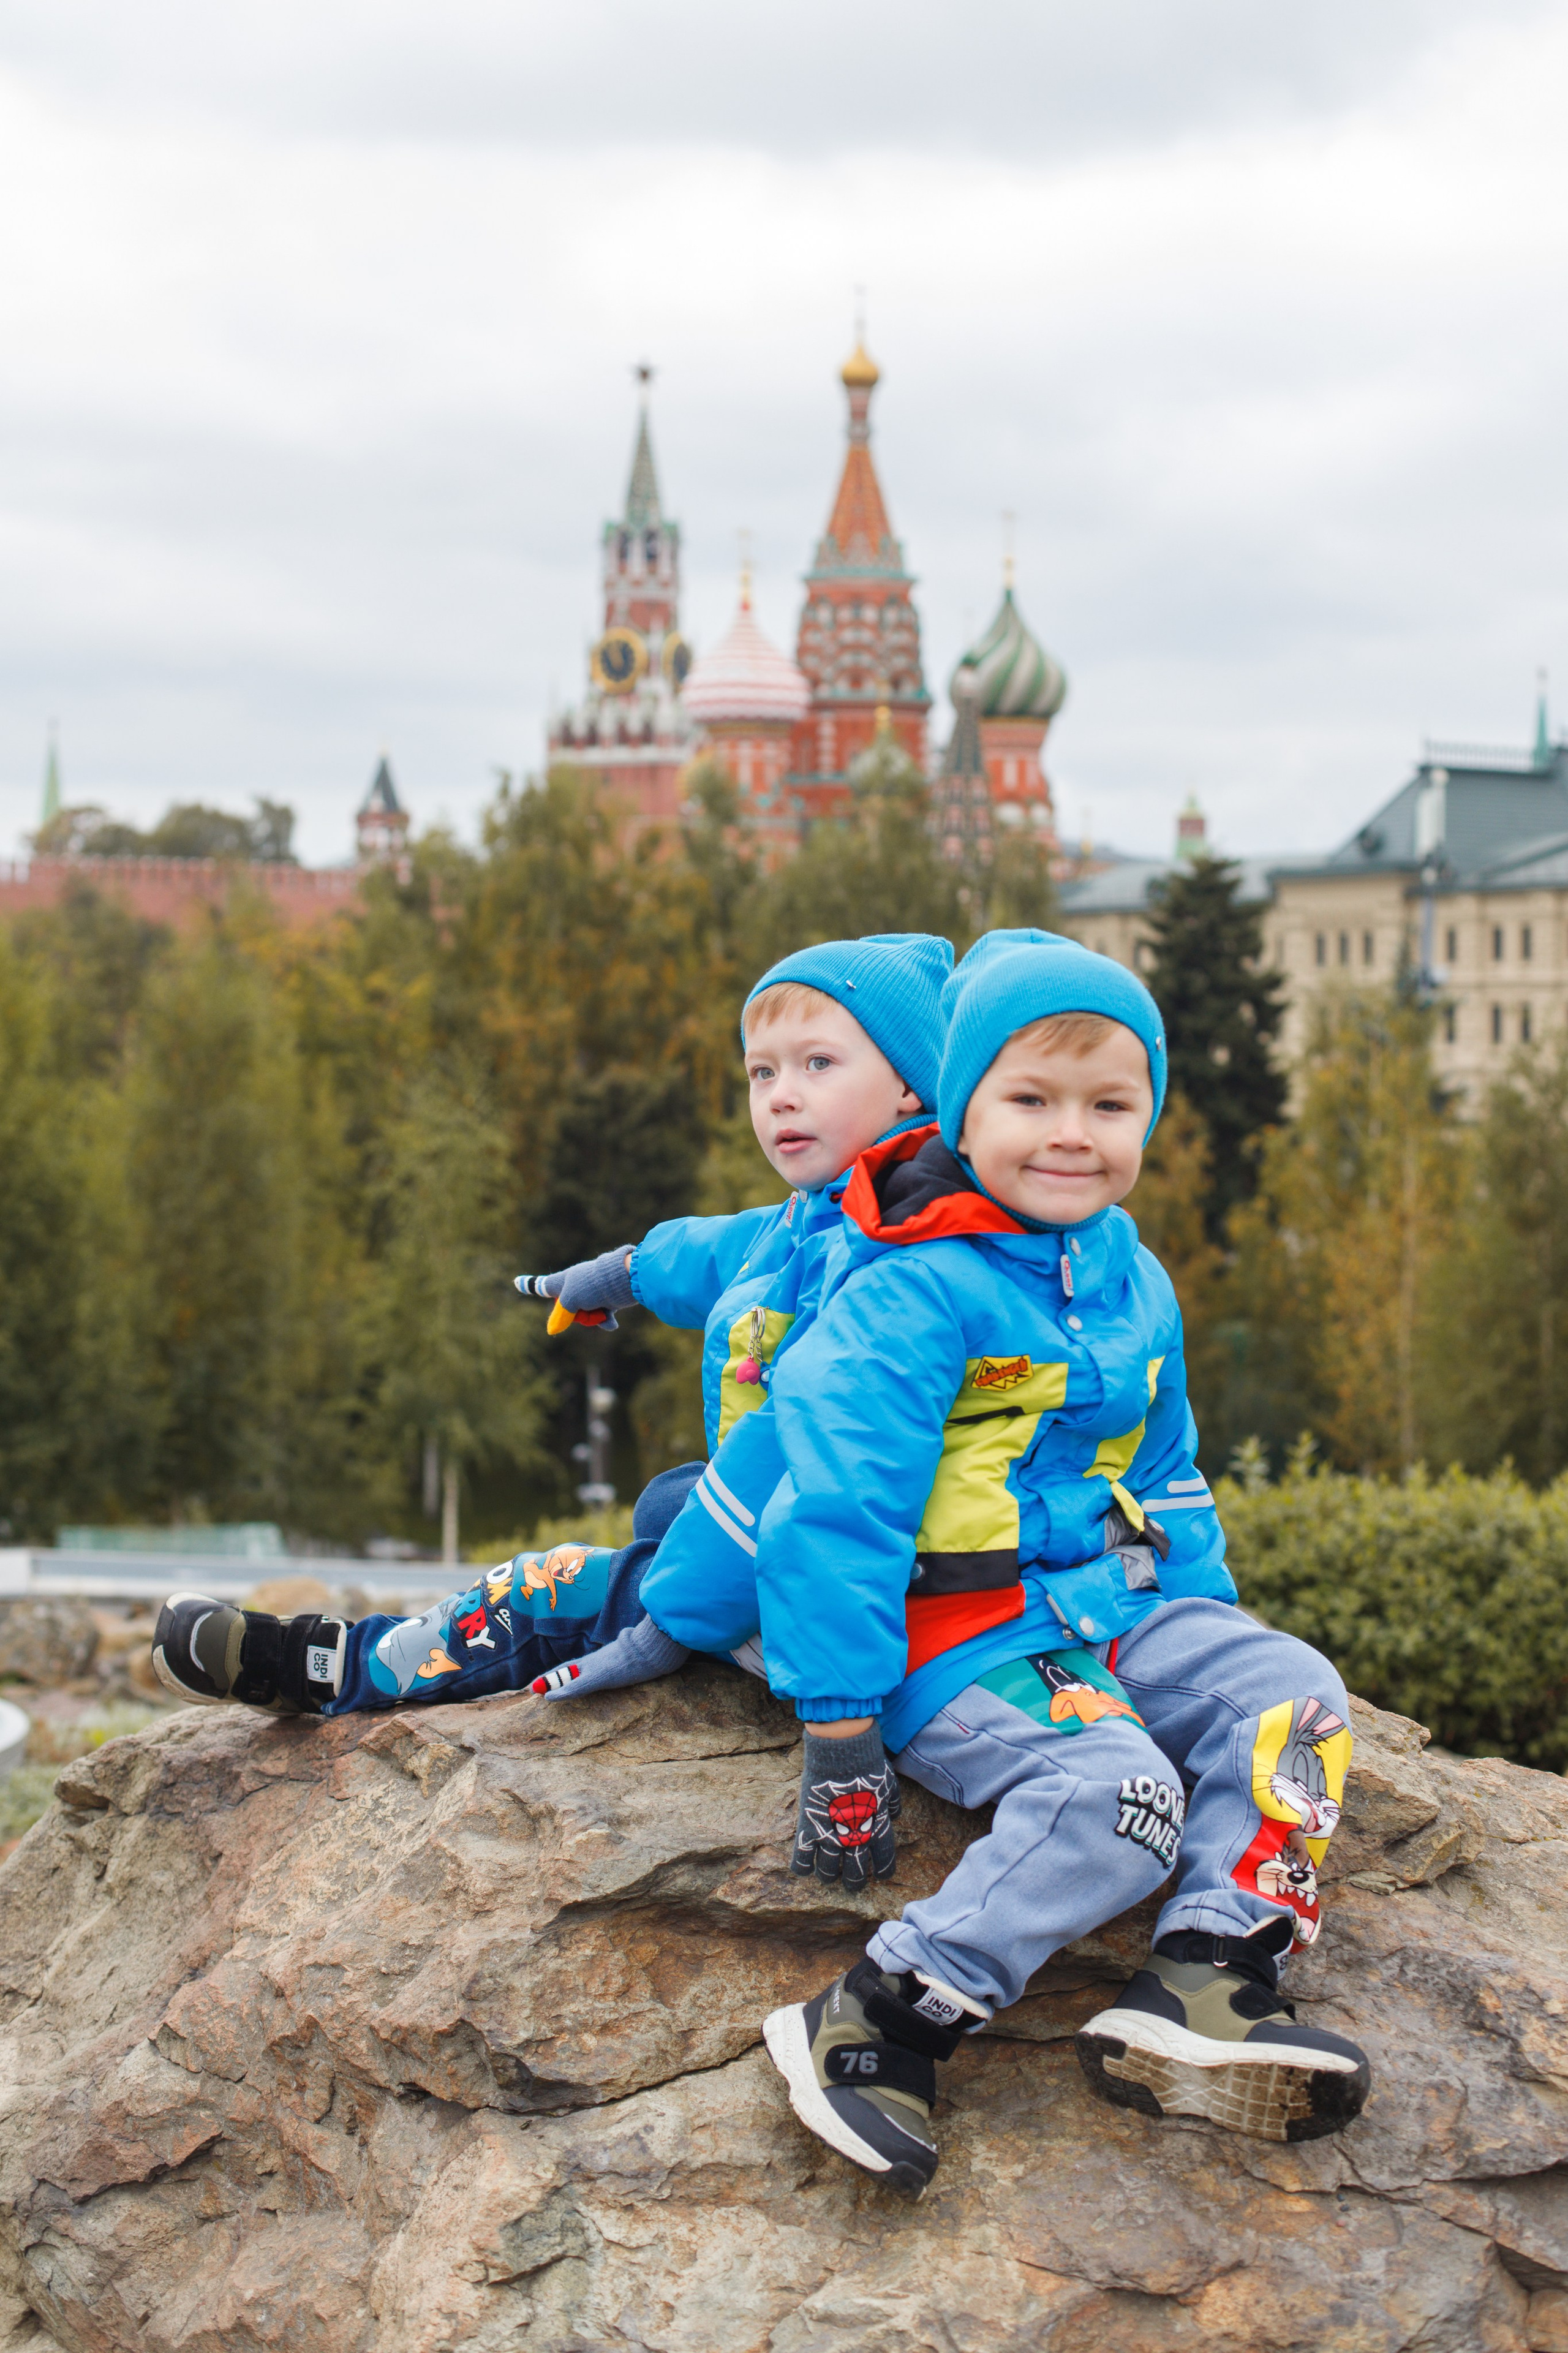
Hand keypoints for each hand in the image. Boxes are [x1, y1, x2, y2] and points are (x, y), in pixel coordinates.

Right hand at [514, 1246, 636, 1331]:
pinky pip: (602, 1316)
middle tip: (585, 1309)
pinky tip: (611, 1321)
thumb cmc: (592, 1285)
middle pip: (567, 1310)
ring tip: (602, 1310)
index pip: (540, 1285)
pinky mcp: (607, 1298)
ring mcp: (592, 1292)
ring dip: (594, 1317)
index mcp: (562, 1280)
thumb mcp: (570, 1301)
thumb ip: (561, 1316)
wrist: (623, 1279)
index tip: (516, 1282)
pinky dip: (606, 1320)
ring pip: (586, 1315)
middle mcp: (576, 1285)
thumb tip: (553, 1330)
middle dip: (577, 1315)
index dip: (528, 1285)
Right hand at [791, 1728, 898, 1887]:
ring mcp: (830, 1837)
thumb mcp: (890, 1785)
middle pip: (855, 1873)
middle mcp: (855, 1840)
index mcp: (877, 1830)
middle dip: (854, 1882)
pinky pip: (802, 1858)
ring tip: (827, 1877)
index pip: (883, 1862)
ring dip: (828, 1877)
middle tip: (852, 1884)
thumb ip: (892, 1804)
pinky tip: (804, 1868)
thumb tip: (894, 1814)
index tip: (879, 1875)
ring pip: (828, 1871)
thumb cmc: (869, 1766)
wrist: (844, 1755)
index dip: (882, 1871)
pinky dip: (802, 1867)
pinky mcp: (809, 1829)